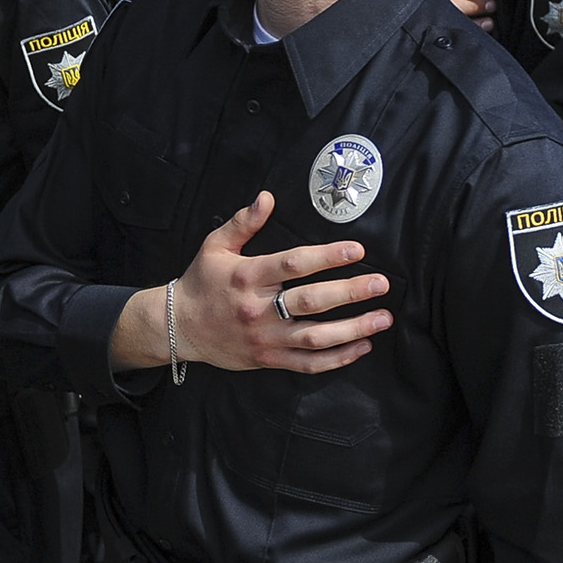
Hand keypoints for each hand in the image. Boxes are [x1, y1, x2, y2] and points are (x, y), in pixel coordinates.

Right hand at [114, 192, 391, 375]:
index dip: (327, 257)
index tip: (357, 251)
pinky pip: (308, 364)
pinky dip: (337, 358)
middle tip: (382, 284)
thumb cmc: (202, 282)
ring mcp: (265, 338)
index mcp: (247, 276)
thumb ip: (243, 222)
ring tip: (382, 318)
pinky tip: (362, 347)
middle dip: (350, 293)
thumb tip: (267, 198)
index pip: (293, 264)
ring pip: (315, 337)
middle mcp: (258, 309)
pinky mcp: (268, 360)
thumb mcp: (215, 246)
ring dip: (353, 329)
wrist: (179, 327)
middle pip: (311, 302)